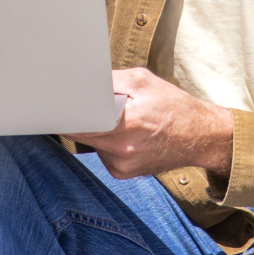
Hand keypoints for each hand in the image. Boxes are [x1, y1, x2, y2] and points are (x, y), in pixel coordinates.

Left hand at [64, 67, 234, 179]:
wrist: (200, 137)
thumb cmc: (173, 106)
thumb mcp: (142, 81)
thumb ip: (108, 80)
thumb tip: (80, 80)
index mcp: (127, 124)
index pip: (79, 122)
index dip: (64, 112)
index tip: (53, 103)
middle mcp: (122, 150)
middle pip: (80, 133)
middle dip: (78, 117)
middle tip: (79, 103)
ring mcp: (121, 165)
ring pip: (90, 143)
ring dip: (94, 129)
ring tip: (118, 119)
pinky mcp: (122, 173)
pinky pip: (101, 153)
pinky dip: (105, 142)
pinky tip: (124, 134)